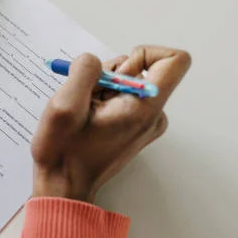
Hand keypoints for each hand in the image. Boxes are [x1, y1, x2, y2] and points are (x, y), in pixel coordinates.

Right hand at [32, 46, 190, 202]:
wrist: (62, 185)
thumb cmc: (63, 152)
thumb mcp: (65, 105)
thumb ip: (84, 71)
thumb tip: (93, 61)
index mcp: (144, 109)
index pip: (175, 60)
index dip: (144, 53)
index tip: (116, 71)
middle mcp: (153, 115)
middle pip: (143, 68)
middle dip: (109, 74)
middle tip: (87, 99)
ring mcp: (145, 122)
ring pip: (128, 81)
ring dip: (101, 87)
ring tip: (83, 111)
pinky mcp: (134, 127)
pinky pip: (122, 95)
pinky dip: (102, 98)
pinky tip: (87, 117)